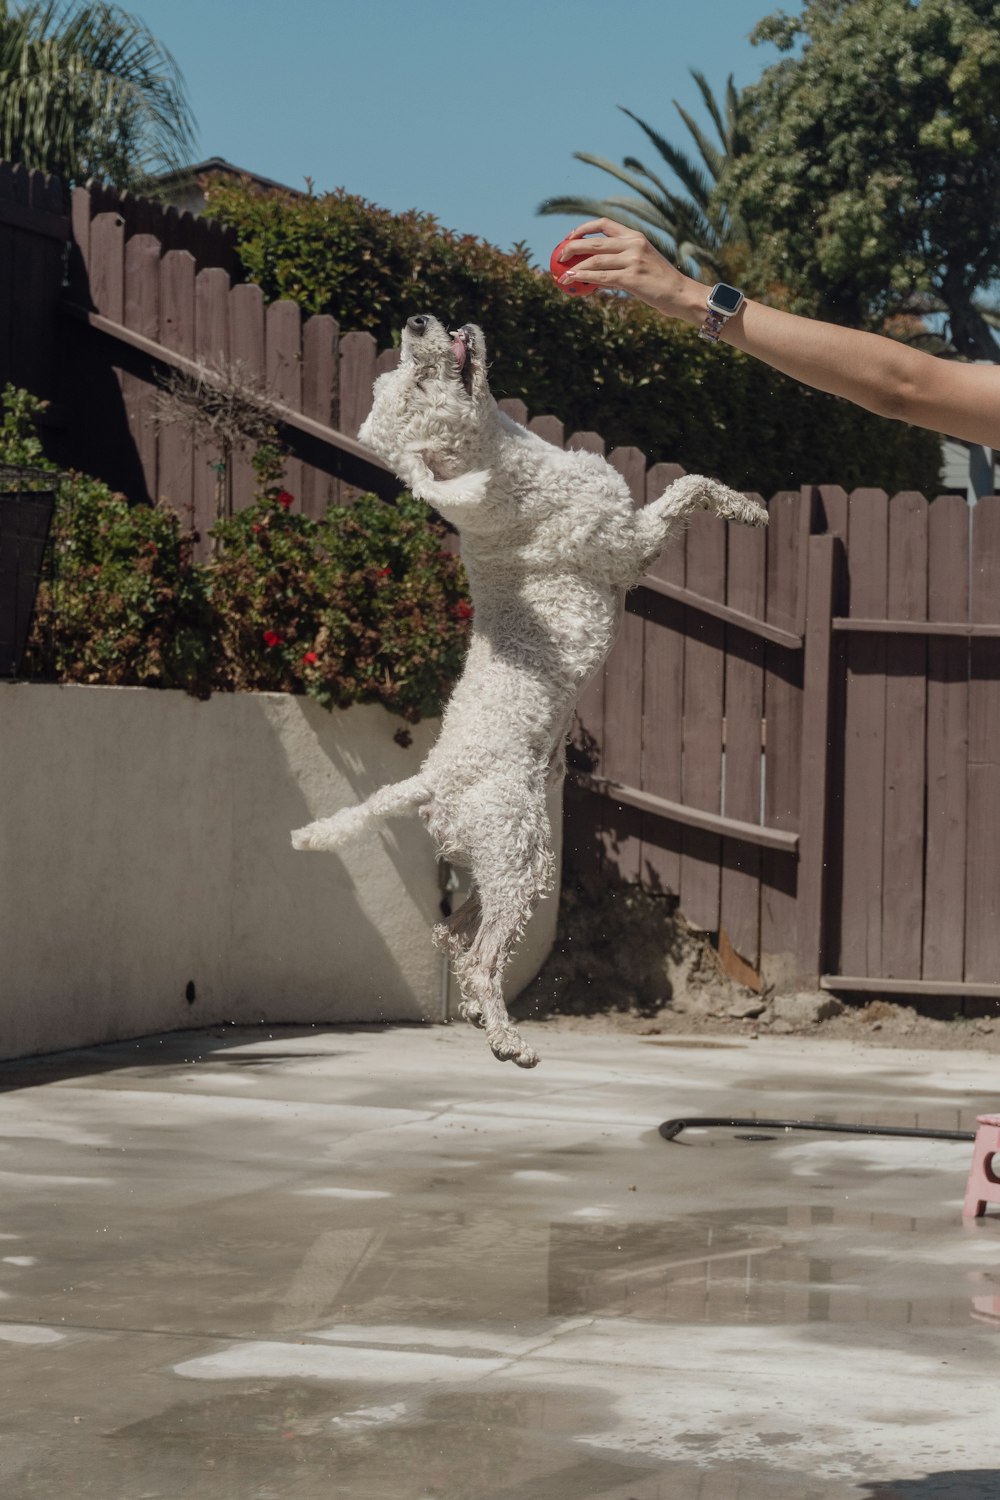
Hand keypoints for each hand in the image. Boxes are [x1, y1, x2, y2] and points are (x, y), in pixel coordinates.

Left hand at [558, 219, 703, 323]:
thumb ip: (618, 265)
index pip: (605, 224)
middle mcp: (633, 244)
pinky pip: (602, 277)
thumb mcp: (640, 266)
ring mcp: (633, 260)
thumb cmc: (659, 283)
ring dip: (575, 267)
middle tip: (560, 255)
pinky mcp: (631, 277)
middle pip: (595, 241)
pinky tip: (573, 280)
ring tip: (562, 275)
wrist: (680, 294)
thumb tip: (593, 275)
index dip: (584, 228)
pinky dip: (585, 278)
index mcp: (635, 237)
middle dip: (573, 247)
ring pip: (596, 260)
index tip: (570, 237)